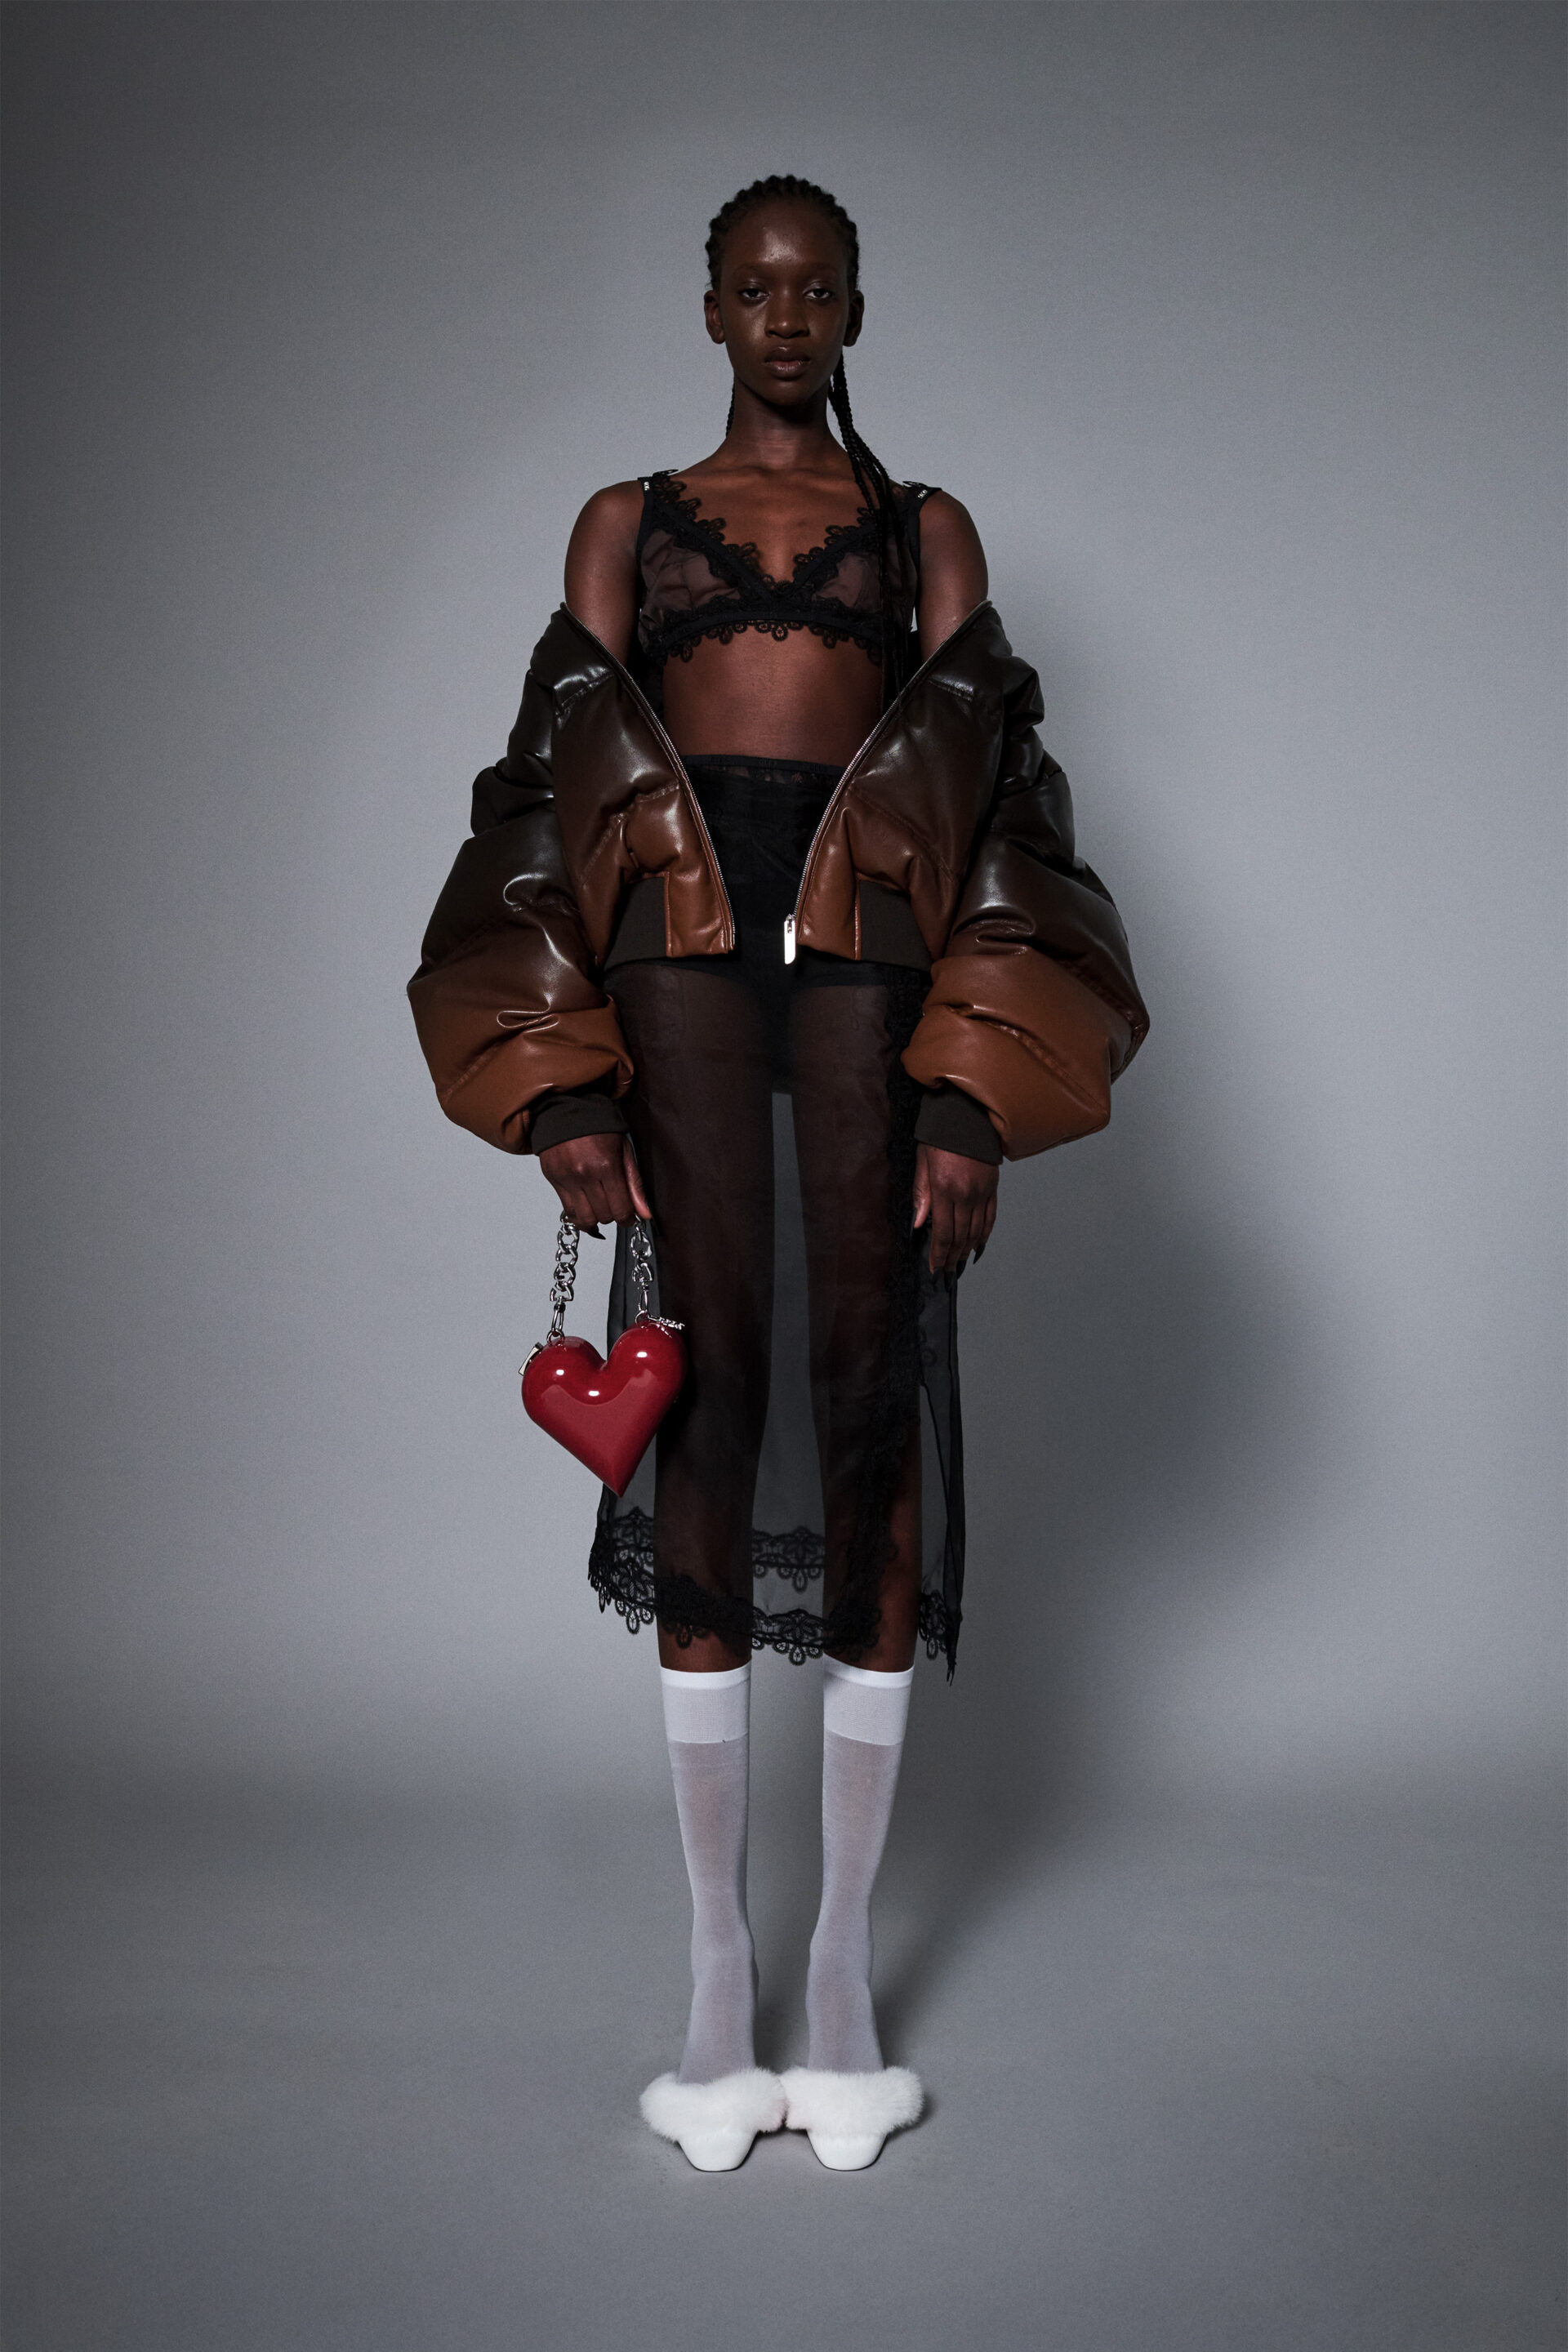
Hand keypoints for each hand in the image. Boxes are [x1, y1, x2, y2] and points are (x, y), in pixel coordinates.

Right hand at [538, 1133, 650, 1231]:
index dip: (628, 1218)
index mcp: (607, 1165)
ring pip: (584, 1219)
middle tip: (616, 1207)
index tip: (630, 1217)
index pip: (621, 1209)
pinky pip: (568, 1211)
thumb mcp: (624, 1151)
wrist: (567, 1111)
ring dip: (596, 1219)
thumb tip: (644, 1213)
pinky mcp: (553, 1180)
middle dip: (613, 1216)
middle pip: (604, 1216)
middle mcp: (585, 1174)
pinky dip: (579, 1216)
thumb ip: (635, 1184)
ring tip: (601, 1209)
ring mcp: (567, 1179)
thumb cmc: (598, 1128)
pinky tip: (586, 1209)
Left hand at [912, 1142, 997, 1275]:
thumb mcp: (922, 1162)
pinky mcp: (992, 1189)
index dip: (938, 1253)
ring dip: (966, 1251)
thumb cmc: (939, 1137)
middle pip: (960, 1236)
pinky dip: (984, 1235)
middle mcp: (965, 1194)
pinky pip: (990, 1218)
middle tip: (946, 1272)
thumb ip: (921, 1195)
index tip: (934, 1268)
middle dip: (952, 1257)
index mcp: (944, 1189)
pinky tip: (977, 1247)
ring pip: (976, 1231)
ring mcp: (981, 1193)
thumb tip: (917, 1224)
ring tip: (959, 1264)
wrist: (966, 1117)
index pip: (943, 1232)